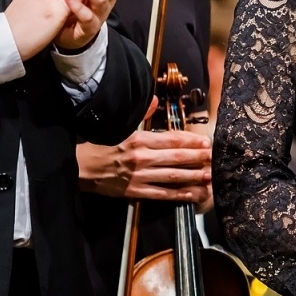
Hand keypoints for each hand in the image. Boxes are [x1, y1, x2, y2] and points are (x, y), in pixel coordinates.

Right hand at [76, 122, 211, 202]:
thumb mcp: (121, 127)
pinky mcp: (135, 192)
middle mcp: (142, 158)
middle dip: (198, 158)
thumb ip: (141, 115)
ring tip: (210, 176)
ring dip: (194, 177)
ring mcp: (139, 176)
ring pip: (173, 176)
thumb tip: (154, 100)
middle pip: (176, 158)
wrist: (80, 168)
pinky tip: (193, 195)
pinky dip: (179, 195)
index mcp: (139, 140)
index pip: (171, 139)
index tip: (206, 141)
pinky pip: (162, 194)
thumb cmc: (101, 146)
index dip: (191, 141)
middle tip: (215, 158)